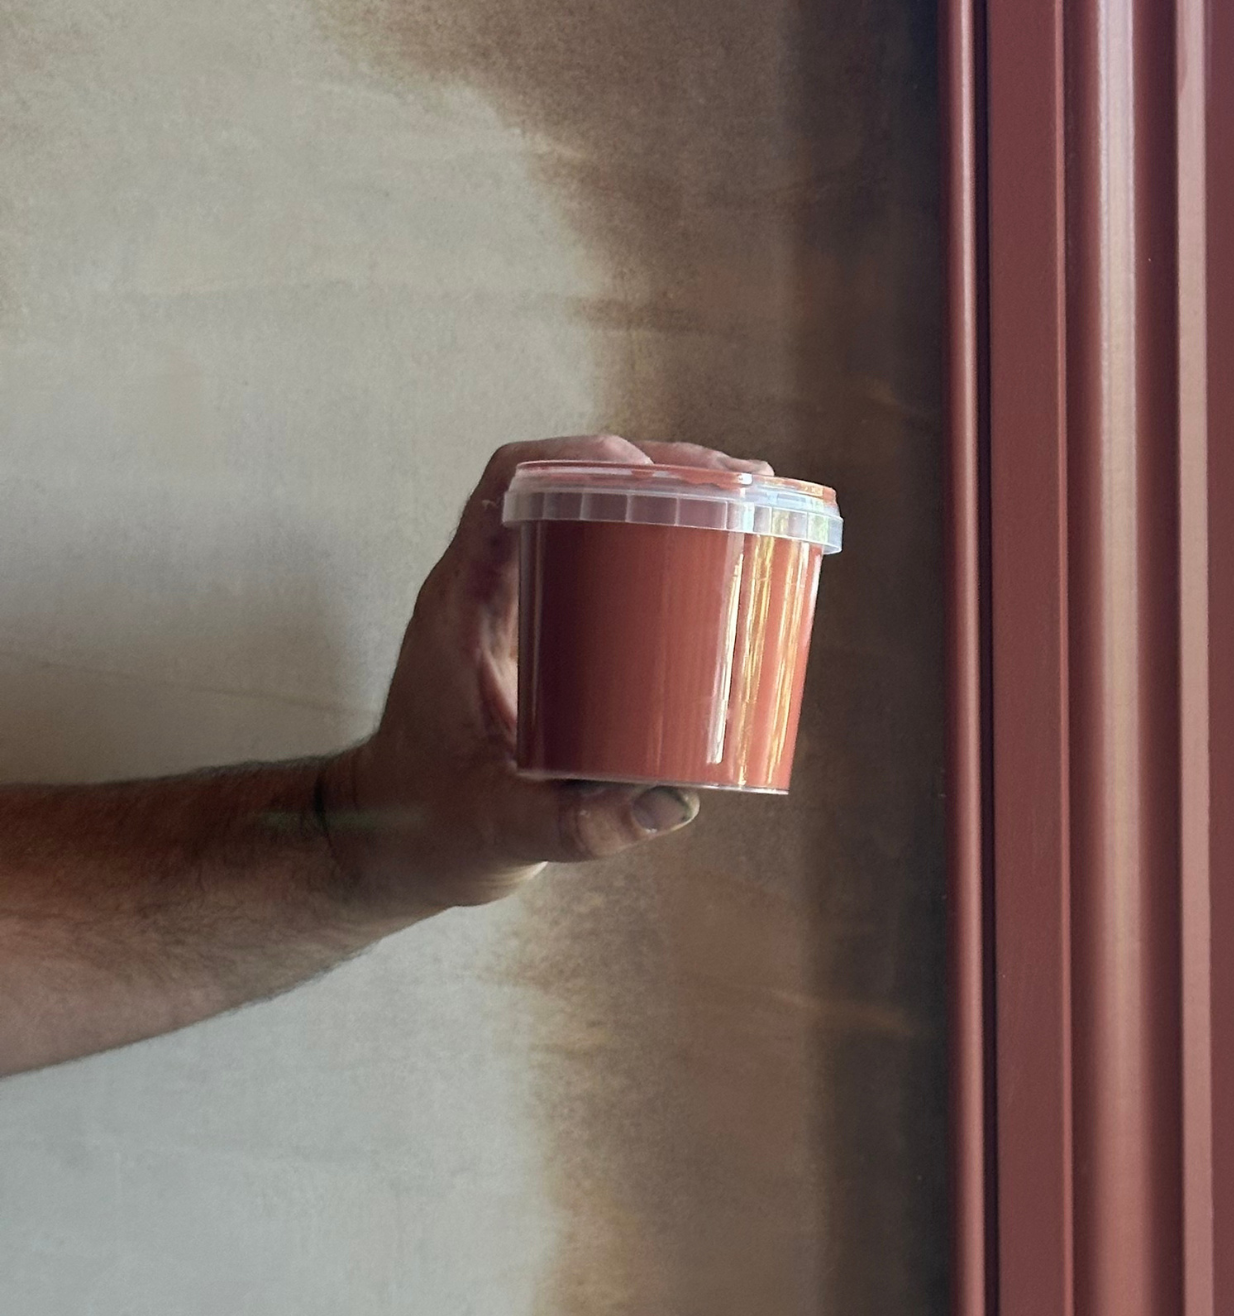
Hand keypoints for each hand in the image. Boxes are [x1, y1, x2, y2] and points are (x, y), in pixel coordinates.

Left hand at [326, 434, 771, 917]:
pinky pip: (596, 564)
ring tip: (742, 505)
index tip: (649, 469)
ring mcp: (514, 608)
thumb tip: (676, 803)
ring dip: (661, 498)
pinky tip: (712, 560)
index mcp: (459, 607)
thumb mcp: (505, 829)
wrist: (394, 840)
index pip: (504, 488)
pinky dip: (653, 547)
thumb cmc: (430, 827)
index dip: (575, 459)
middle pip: (562, 484)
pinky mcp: (544, 636)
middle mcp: (485, 590)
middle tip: (737, 481)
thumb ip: (583, 825)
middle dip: (653, 470)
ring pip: (584, 516)